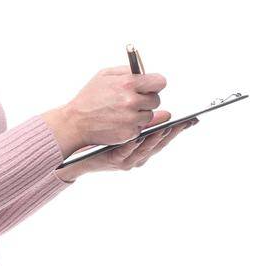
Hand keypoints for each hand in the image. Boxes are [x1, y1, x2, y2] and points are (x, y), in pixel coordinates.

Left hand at [57, 117, 196, 179]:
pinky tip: (140, 134)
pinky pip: (127, 151)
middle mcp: (138, 153)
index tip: (192, 119)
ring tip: (167, 126)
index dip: (179, 127)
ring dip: (157, 138)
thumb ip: (139, 111)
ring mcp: (128, 158)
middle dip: (174, 132)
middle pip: (161, 143)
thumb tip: (159, 105)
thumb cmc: (98, 126)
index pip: (165, 134)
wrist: (74, 136)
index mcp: (142, 141)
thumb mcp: (121, 118)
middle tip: (184, 122)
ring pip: (147, 149)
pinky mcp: (114, 159)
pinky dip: (135, 145)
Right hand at [66, 65, 168, 148]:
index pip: (159, 82)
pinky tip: (119, 122)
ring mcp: (131, 119)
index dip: (155, 84)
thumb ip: (126, 70)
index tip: (151, 87)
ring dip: (140, 114)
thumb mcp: (104, 75)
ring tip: (123, 112)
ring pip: (149, 115)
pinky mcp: (130, 133)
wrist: (76, 122)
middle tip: (134, 101)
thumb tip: (143, 72)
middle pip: (156, 100)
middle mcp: (132, 101)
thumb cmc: (89, 98)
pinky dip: (132, 125)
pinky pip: (140, 128)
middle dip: (147, 99)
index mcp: (128, 83)